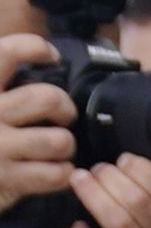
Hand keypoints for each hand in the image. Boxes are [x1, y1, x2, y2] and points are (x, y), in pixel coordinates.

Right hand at [0, 36, 75, 208]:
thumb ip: (3, 86)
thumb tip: (43, 63)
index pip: (7, 53)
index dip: (35, 48)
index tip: (51, 56)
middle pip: (46, 98)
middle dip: (65, 108)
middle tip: (63, 117)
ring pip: (58, 140)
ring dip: (66, 145)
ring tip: (58, 147)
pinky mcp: (6, 179)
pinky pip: (54, 173)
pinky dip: (62, 172)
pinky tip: (54, 169)